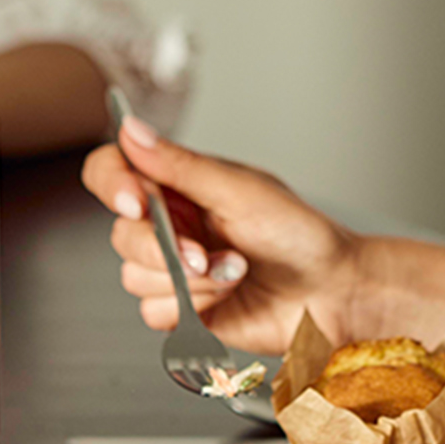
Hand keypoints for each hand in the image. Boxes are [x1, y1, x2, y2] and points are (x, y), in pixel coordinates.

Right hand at [81, 114, 360, 351]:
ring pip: (135, 277)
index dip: (113, 185)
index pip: (113, 172)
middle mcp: (171, 225)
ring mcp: (175, 270)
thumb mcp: (240, 191)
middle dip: (165, 250)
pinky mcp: (183, 310)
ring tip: (234, 272)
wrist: (331, 292)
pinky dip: (194, 307)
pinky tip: (228, 297)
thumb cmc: (299, 235)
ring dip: (190, 282)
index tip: (137, 203)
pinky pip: (155, 312)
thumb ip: (180, 166)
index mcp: (180, 186)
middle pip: (122, 234)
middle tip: (206, 254)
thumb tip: (132, 131)